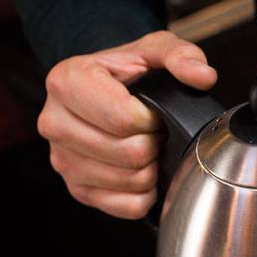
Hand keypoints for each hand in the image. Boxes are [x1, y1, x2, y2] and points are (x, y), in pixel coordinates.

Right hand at [38, 31, 216, 218]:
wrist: (105, 91)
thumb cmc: (129, 73)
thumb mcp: (155, 50)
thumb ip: (182, 56)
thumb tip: (202, 75)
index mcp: (66, 81)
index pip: (123, 119)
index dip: (153, 119)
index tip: (154, 112)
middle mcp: (54, 122)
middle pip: (128, 153)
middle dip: (153, 142)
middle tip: (153, 130)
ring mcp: (62, 160)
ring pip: (130, 181)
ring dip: (151, 167)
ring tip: (145, 145)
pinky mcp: (77, 190)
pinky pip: (128, 206)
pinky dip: (146, 192)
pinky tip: (140, 168)